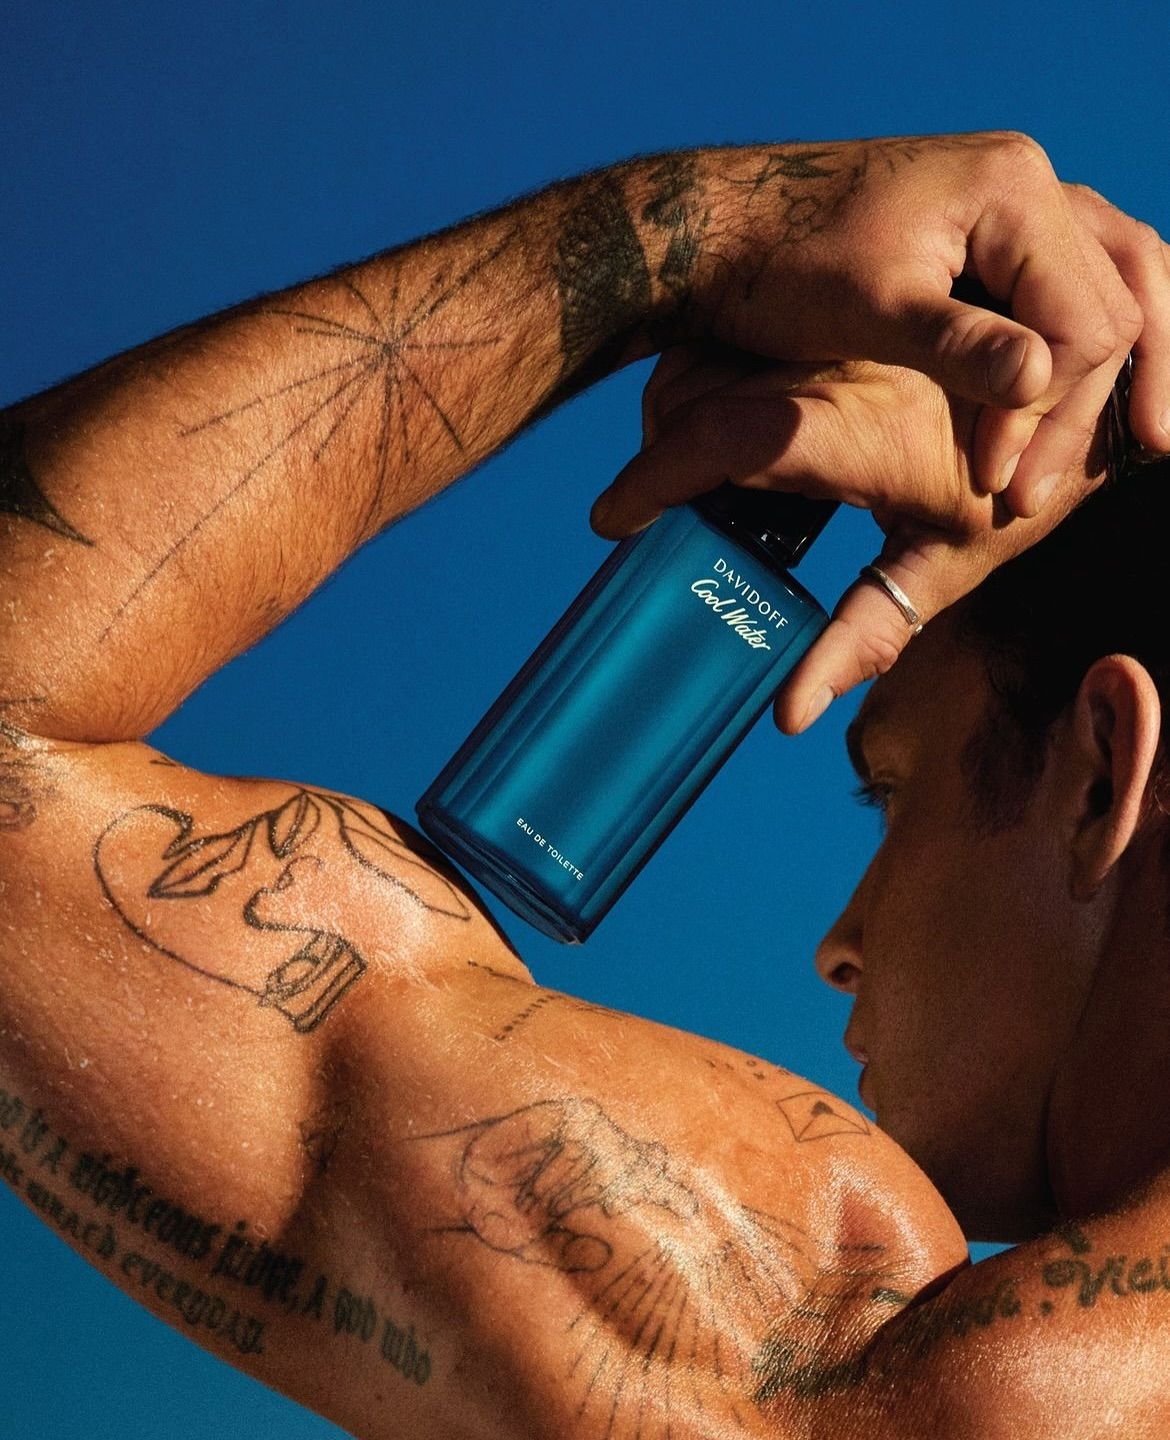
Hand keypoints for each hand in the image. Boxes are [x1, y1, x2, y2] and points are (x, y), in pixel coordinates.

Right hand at [596, 344, 1108, 730]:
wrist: (1076, 387)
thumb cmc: (1016, 488)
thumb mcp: (948, 565)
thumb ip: (866, 636)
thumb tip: (786, 713)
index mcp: (867, 431)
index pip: (729, 440)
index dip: (655, 480)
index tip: (614, 523)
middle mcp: (844, 362)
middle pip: (697, 393)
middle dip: (658, 453)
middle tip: (655, 509)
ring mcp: (834, 327)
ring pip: (707, 354)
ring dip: (674, 411)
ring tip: (683, 470)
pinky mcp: (833, 309)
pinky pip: (733, 335)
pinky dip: (704, 378)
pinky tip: (721, 420)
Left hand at [661, 133, 1169, 516]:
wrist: (722, 227)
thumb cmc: (780, 266)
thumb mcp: (868, 314)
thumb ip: (955, 345)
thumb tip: (1037, 380)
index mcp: (1010, 191)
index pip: (1082, 321)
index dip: (1046, 413)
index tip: (996, 481)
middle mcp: (1027, 183)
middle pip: (1104, 313)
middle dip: (1076, 411)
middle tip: (1027, 500)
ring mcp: (1011, 205)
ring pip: (1102, 299)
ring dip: (1101, 383)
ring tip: (1117, 456)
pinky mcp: (989, 233)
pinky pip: (1064, 294)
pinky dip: (1072, 355)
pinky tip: (1070, 412)